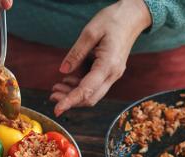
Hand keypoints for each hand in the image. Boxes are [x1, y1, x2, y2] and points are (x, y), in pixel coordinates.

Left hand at [50, 0, 151, 115]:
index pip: (87, 90)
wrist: (132, 17)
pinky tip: (67, 81)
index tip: (57, 109)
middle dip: (70, 100)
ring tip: (56, 88)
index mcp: (108, 65)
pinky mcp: (109, 72)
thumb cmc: (113, 21)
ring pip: (92, 94)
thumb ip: (76, 53)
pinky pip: (94, 86)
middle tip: (52, 95)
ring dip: (73, 95)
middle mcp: (113, 74)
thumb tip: (63, 71)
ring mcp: (113, 74)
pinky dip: (80, 87)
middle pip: (90, 97)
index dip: (70, 101)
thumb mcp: (90, 32)